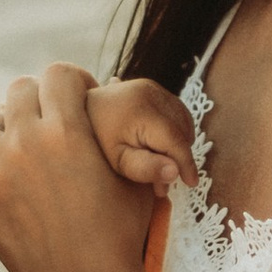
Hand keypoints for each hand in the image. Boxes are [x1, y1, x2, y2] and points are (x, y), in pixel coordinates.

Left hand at [0, 65, 151, 271]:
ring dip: (3, 121)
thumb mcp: (135, 176)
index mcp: (70, 132)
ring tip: (18, 139)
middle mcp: (28, 143)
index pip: (59, 75)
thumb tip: (116, 86)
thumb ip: (121, 130)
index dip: (73, 83)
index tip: (79, 101)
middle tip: (50, 122)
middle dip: (39, 100)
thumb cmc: (120, 233)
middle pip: (20, 89)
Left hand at [86, 78, 198, 194]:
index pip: (175, 141)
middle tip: (162, 183)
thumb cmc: (96, 142)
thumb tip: (175, 173)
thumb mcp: (118, 162)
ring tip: (160, 164)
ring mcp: (152, 87)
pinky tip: (161, 146)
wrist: (79, 112)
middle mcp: (150, 92)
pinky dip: (175, 130)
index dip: (187, 164)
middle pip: (181, 132)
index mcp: (142, 109)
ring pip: (182, 122)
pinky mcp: (152, 87)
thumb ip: (145, 168)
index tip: (192, 184)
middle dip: (178, 158)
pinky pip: (176, 112)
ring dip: (179, 144)